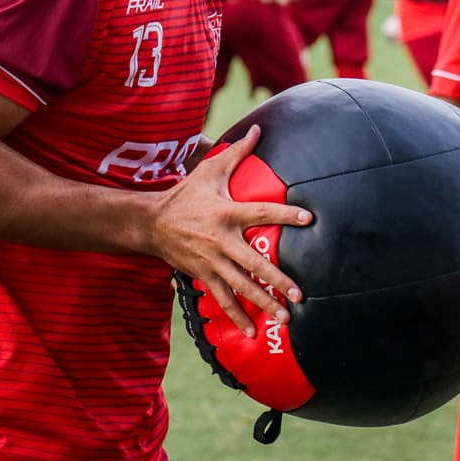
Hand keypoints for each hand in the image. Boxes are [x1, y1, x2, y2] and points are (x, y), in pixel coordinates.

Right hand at [147, 125, 312, 336]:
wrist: (151, 223)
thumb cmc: (187, 193)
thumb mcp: (210, 170)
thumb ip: (238, 151)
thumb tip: (259, 127)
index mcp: (226, 213)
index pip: (261, 213)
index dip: (284, 215)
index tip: (309, 219)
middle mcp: (221, 241)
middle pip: (253, 263)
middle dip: (276, 279)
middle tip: (299, 292)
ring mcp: (211, 262)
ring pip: (240, 287)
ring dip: (262, 303)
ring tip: (285, 316)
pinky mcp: (203, 275)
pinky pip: (222, 299)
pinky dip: (236, 317)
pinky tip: (253, 333)